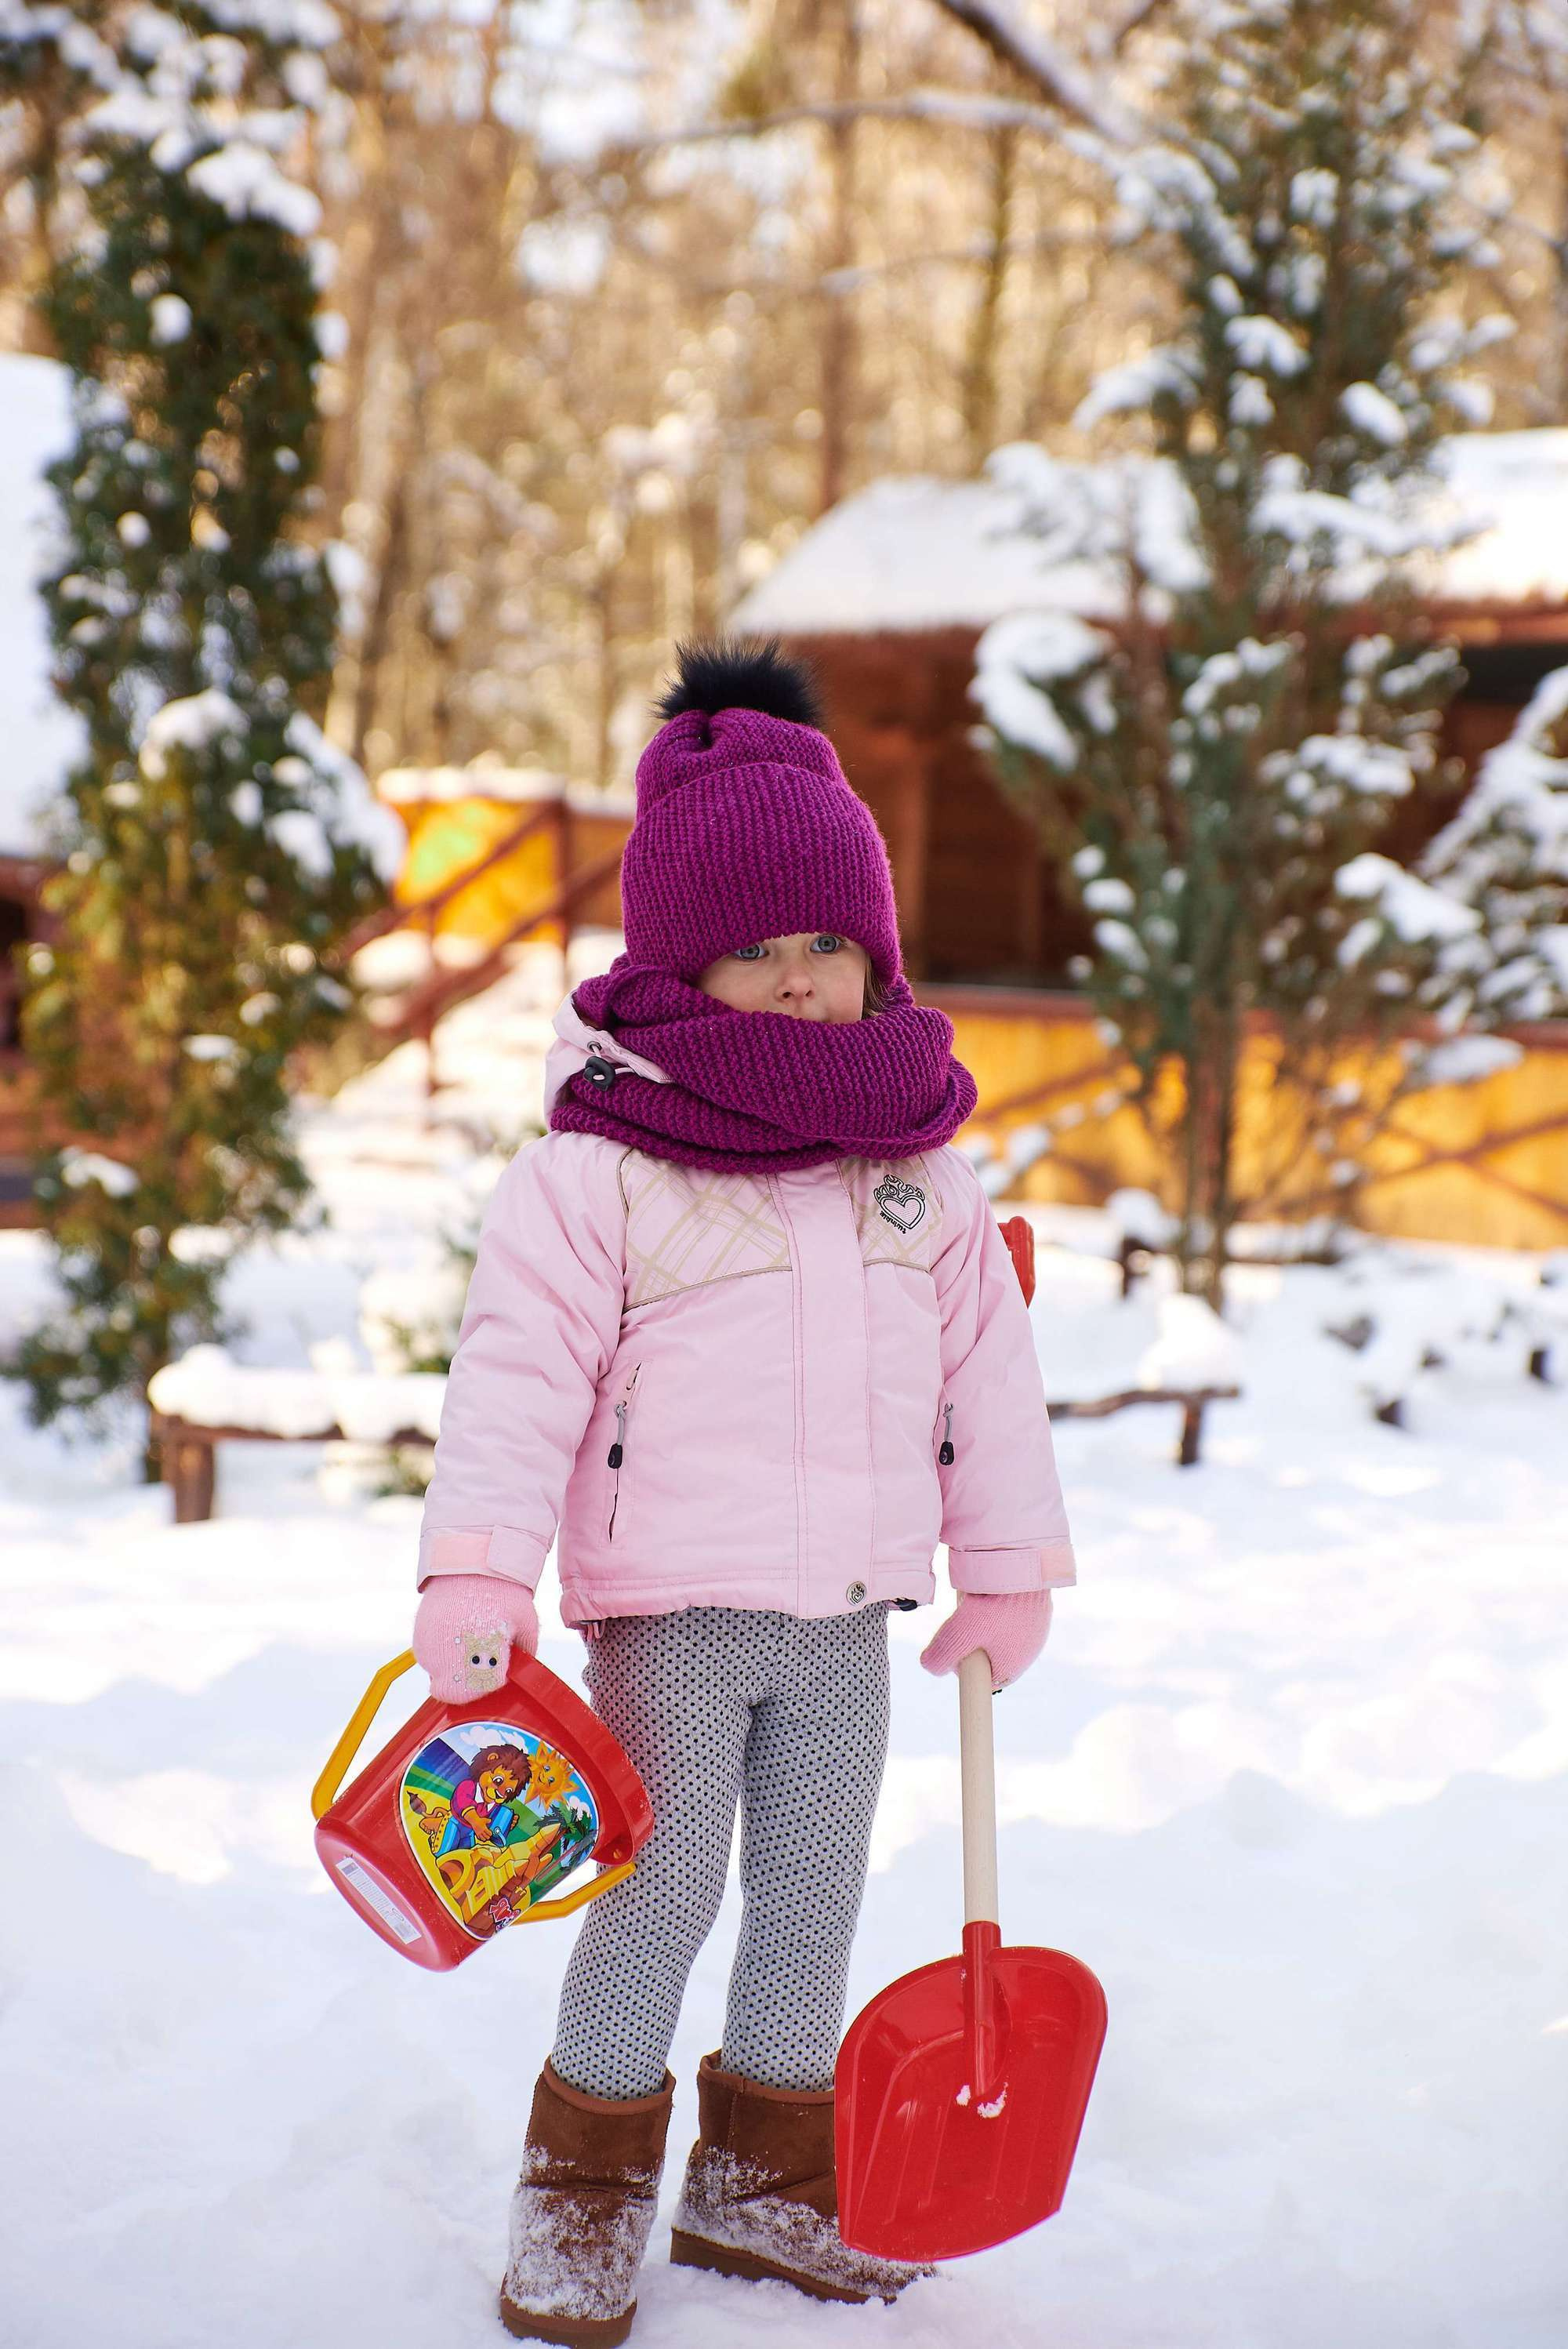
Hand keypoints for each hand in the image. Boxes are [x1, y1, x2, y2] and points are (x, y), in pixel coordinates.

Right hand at [413, 1574, 539, 1701]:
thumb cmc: (504, 1593)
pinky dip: (441, 1655)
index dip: (495, 1679)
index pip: (485, 1689)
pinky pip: (430, 1661)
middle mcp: (452, 1658)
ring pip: (441, 1678)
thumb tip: (522, 1670)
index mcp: (483, 1655)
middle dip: (471, 1683)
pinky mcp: (419, 1641)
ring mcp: (432, 1651)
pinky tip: (454, 1632)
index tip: (500, 1663)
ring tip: (468, 1639)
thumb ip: (526, 1652)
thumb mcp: (527, 1623)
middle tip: (482, 1658)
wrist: (470, 1563)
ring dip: (454, 1669)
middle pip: (458, 1693)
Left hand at [919, 1590, 1052, 1692]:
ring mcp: (1035, 1630)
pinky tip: (990, 1591)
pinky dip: (997, 1604)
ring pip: (998, 1632)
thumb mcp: (958, 1634)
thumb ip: (941, 1655)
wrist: (1025, 1569)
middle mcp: (1028, 1653)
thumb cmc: (993, 1606)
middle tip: (963, 1620)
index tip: (956, 1647)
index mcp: (1012, 1668)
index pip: (982, 1680)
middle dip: (972, 1639)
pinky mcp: (1037, 1608)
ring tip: (976, 1601)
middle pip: (989, 1655)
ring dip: (983, 1620)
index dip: (964, 1666)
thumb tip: (929, 1665)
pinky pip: (1012, 1613)